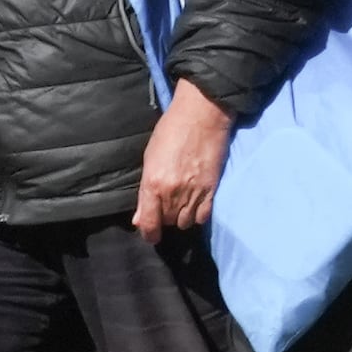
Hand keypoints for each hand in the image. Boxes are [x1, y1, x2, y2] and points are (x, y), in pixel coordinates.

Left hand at [132, 81, 234, 237]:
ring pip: (185, 223)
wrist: (202, 116)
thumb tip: (140, 218)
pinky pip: (203, 217)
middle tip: (165, 204)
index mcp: (153, 184)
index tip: (150, 235)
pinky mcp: (212, 190)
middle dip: (164, 218)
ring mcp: (194, 193)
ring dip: (181, 217)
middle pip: (167, 223)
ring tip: (180, 202)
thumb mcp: (149, 158)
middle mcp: (173, 193)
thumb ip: (145, 192)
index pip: (149, 224)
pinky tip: (195, 204)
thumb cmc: (171, 130)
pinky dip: (197, 215)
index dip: (148, 234)